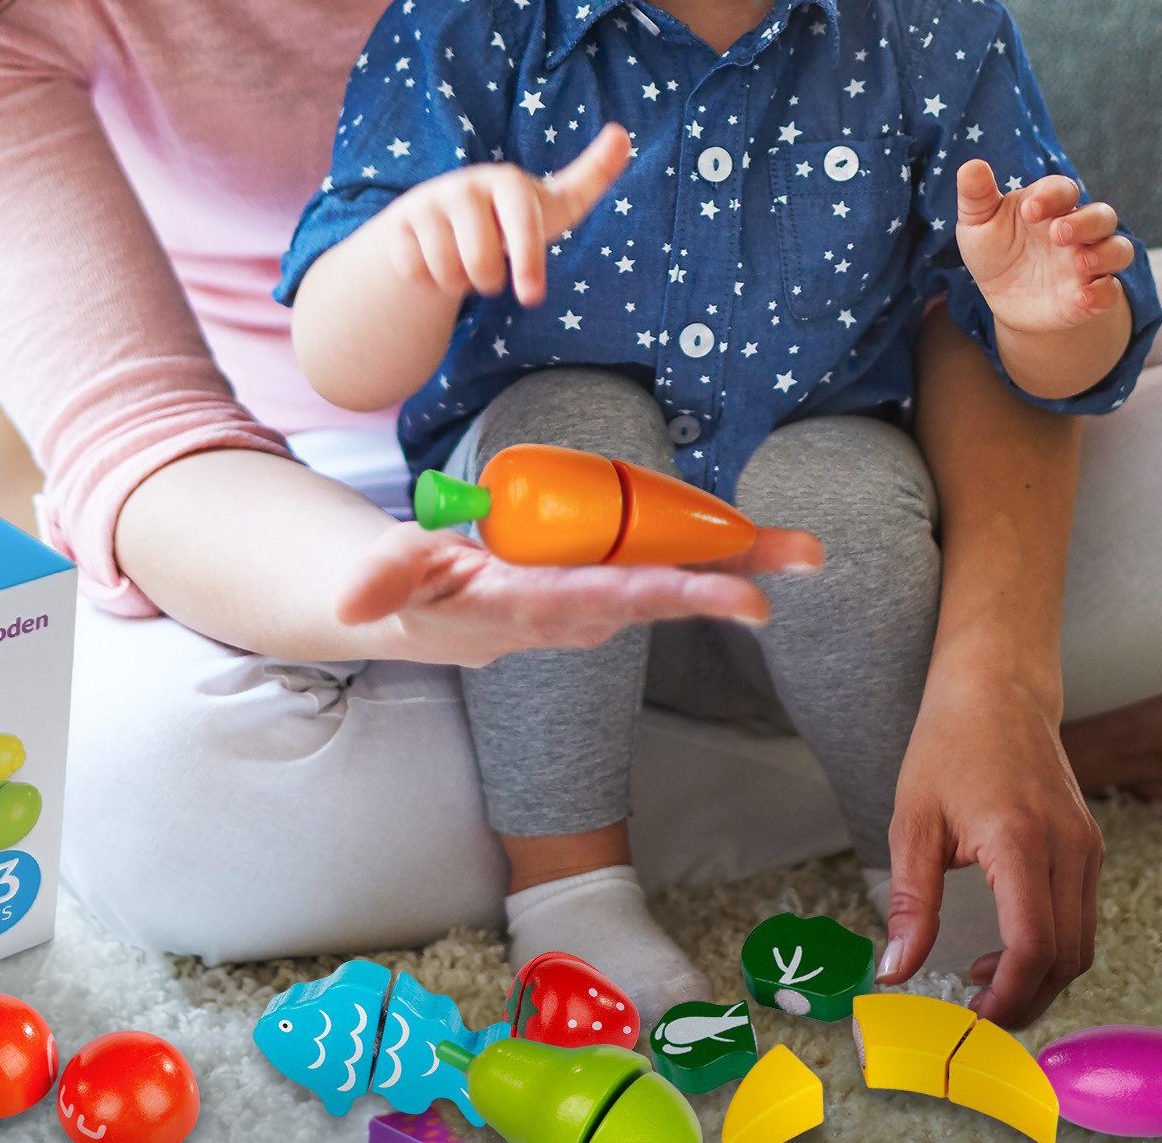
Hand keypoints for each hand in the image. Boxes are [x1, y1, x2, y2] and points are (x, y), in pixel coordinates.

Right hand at [335, 519, 825, 668]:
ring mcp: (588, 603)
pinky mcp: (592, 584)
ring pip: (668, 580)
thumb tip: (356, 599)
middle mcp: (575, 613)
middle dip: (732, 577)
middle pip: (662, 592)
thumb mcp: (387, 580)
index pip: (613, 598)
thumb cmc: (407, 591)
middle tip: (805, 556)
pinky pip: (655, 567)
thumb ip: (381, 580)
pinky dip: (707, 555)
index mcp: (534, 607)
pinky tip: (757, 544)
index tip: (740, 597)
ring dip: (734, 565)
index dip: (676, 594)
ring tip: (801, 548)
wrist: (413, 616)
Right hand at [381, 125, 629, 306]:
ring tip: (462, 263)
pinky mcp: (396, 225)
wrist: (444, 221)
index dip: (528, 261)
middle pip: (479, 261)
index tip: (532, 298)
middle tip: (491, 270)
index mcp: (505, 181)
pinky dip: (427, 279)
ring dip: (457, 282)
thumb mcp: (553, 203)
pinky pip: (414, 271)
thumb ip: (592, 175)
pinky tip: (433, 261)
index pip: (520, 223)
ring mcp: (426, 203)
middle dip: (488, 281)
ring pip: (445, 270)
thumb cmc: (510, 217)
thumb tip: (623, 135)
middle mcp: (463, 186)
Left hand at [879, 664, 1102, 1028]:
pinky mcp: (1091, 843)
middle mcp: (1069, 846)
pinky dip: (1054, 946)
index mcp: (1022, 840)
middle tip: (978, 1014)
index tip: (973, 1015)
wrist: (997, 684)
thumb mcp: (914, 819)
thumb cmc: (950, 741)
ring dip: (1042, 978)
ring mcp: (1088, 845)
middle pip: (1067, 958)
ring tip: (986, 981)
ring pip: (1083, 944)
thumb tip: (896, 970)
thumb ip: (912, 901)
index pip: (1034, 946)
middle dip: (1026, 1000)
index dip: (1008, 995)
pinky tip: (1007, 944)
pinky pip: (1084, 916)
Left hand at [953, 162, 1133, 336]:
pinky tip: (1082, 298)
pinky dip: (1103, 293)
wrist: (1002, 298)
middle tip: (1057, 234)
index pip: (1063, 189)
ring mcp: (1087, 262)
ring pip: (1119, 249)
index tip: (1029, 211)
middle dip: (1086, 223)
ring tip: (1080, 263)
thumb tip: (972, 166)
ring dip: (1105, 254)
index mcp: (1049, 205)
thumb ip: (976, 195)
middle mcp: (1076, 230)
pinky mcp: (1092, 294)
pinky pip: (1111, 290)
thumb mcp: (978, 223)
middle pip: (1102, 216)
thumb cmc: (994, 250)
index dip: (1052, 196)